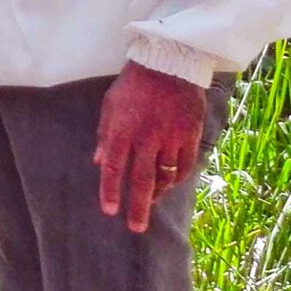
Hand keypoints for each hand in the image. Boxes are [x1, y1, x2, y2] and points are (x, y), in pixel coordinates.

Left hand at [93, 60, 209, 233]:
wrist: (168, 64)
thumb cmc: (133, 85)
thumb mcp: (110, 106)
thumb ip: (105, 135)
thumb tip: (99, 162)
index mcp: (122, 130)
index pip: (114, 169)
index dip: (111, 192)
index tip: (110, 211)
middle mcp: (146, 138)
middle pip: (142, 180)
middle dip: (138, 207)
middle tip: (136, 227)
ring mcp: (171, 137)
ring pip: (165, 176)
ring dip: (158, 193)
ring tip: (151, 203)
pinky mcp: (191, 134)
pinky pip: (185, 165)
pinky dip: (178, 178)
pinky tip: (171, 184)